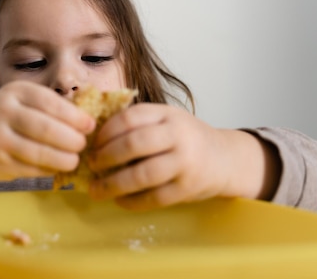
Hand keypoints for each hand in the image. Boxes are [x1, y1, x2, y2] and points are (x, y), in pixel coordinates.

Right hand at [0, 80, 94, 180]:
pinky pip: (30, 168)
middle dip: (71, 139)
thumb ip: (53, 106)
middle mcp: (3, 111)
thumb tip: (91, 116)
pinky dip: (48, 170)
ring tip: (74, 160)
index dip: (74, 116)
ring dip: (62, 159)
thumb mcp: (25, 102)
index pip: (50, 103)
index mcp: (16, 91)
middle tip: (83, 145)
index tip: (90, 125)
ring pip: (38, 152)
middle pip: (45, 128)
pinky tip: (57, 168)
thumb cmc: (9, 119)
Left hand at [87, 103, 275, 209]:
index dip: (105, 132)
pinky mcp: (187, 188)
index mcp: (168, 114)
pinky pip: (153, 198)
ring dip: (113, 184)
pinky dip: (132, 202)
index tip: (93, 144)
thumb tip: (94, 139)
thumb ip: (139, 124)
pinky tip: (119, 201)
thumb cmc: (187, 139)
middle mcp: (178, 135)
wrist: (225, 159)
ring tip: (97, 190)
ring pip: (142, 175)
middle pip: (134, 144)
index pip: (129, 118)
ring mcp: (185, 162)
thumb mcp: (167, 120)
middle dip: (106, 157)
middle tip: (91, 165)